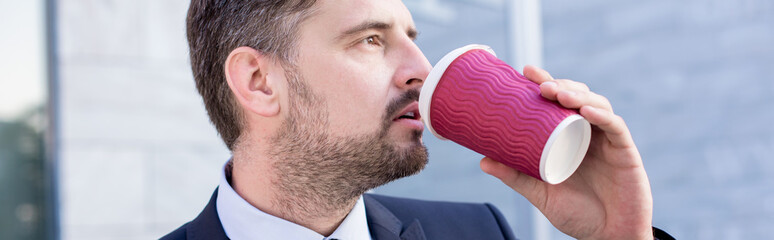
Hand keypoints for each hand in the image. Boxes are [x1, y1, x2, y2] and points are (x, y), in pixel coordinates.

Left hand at [480, 66, 653, 239]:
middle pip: (577, 97)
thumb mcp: (540, 193)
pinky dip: (601, 115)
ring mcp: (608, 141)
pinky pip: (615, 127)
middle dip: (559, 84)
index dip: (544, 83)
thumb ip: (516, 176)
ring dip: (577, 94)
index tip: (524, 72)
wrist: (608, 239)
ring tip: (556, 93)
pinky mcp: (625, 152)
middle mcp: (589, 133)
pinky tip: (585, 110)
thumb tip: (482, 160)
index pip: (558, 103)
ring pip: (597, 104)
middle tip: (538, 82)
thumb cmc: (578, 215)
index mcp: (570, 137)